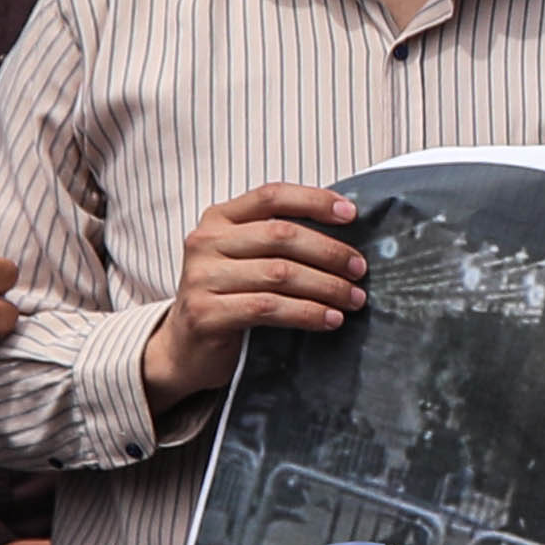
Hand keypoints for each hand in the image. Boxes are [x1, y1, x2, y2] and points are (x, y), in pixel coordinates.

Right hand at [142, 183, 364, 415]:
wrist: (185, 348)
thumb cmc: (229, 299)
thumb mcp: (247, 260)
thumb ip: (279, 241)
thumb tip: (346, 234)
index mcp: (219, 219)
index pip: (272, 196)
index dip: (314, 201)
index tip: (351, 215)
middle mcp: (205, 242)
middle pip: (281, 235)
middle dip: (329, 252)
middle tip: (359, 270)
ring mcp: (201, 278)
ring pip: (279, 274)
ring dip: (326, 287)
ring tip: (353, 299)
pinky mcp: (205, 313)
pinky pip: (268, 308)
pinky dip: (306, 313)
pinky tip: (329, 319)